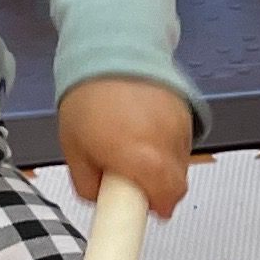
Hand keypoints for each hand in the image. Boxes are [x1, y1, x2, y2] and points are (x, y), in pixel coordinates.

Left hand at [57, 75, 193, 217]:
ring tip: (139, 150)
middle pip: (177, 185)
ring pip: (180, 162)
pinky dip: (169, 144)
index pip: (165, 200)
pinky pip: (182, 140)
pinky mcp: (185, 111)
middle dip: (161, 191)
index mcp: (140, 159)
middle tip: (139, 184)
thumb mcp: (74, 146)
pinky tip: (147, 130)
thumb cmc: (88, 99)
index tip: (149, 211)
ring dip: (165, 166)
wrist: (112, 48)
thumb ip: (87, 181)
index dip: (158, 209)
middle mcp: (166, 145)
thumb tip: (100, 197)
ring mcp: (179, 127)